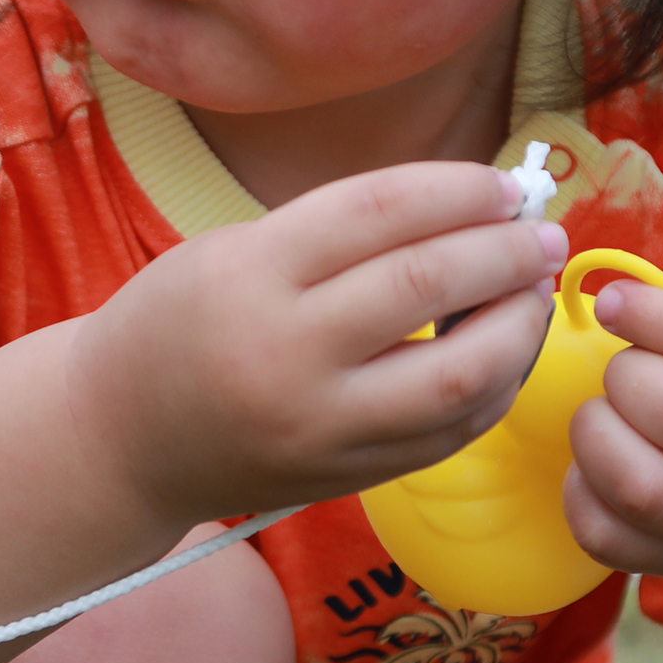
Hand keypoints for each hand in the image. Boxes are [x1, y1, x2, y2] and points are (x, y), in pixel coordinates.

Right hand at [72, 164, 569, 526]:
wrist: (121, 439)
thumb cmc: (183, 323)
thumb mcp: (236, 250)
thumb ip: (341, 232)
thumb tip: (472, 209)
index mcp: (251, 272)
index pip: (383, 209)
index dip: (460, 189)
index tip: (504, 185)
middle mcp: (285, 351)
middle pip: (428, 284)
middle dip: (504, 253)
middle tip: (541, 236)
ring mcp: (319, 424)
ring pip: (460, 375)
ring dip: (519, 327)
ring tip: (534, 293)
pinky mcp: (344, 476)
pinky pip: (450, 433)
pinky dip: (495, 387)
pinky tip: (506, 353)